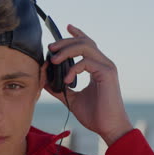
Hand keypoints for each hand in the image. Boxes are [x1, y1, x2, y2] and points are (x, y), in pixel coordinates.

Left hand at [43, 24, 132, 145]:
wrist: (108, 127)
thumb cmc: (94, 115)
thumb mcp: (71, 98)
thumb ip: (59, 87)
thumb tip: (45, 79)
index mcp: (97, 67)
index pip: (88, 44)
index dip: (77, 34)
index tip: (67, 27)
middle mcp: (103, 64)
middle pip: (84, 42)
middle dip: (65, 42)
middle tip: (50, 48)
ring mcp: (107, 67)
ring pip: (86, 47)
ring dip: (67, 51)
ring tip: (54, 60)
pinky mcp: (107, 73)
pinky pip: (86, 62)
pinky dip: (73, 68)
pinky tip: (67, 80)